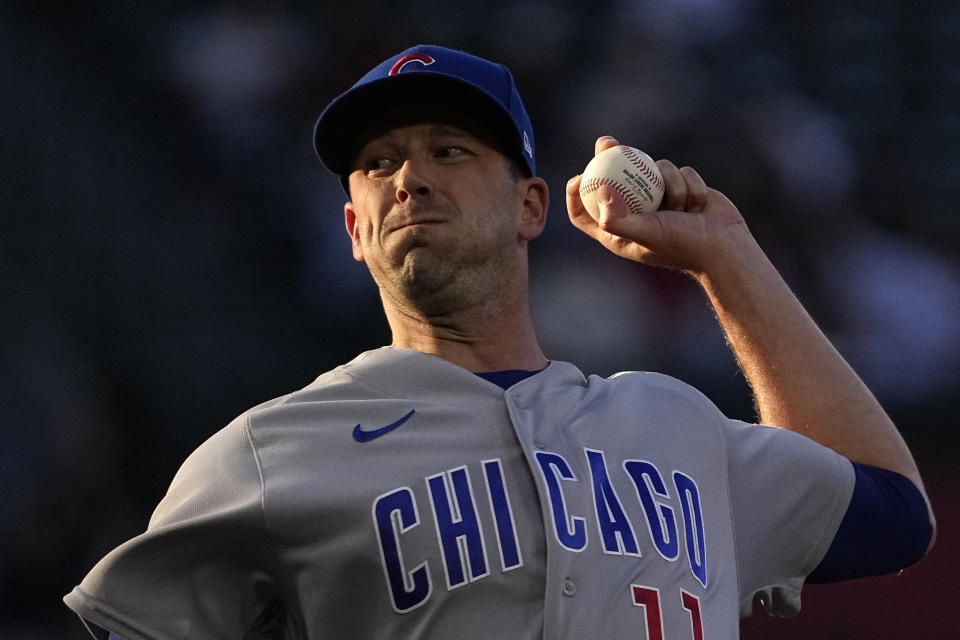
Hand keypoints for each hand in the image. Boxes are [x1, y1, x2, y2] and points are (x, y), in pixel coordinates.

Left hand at [566, 136, 750, 275]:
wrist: (725, 246)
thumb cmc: (683, 245)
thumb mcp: (646, 233)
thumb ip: (618, 218)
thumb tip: (598, 190)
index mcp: (618, 232)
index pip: (584, 214)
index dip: (576, 195)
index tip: (579, 176)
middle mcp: (634, 214)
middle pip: (611, 180)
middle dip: (607, 157)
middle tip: (606, 142)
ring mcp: (657, 199)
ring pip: (651, 169)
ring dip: (670, 183)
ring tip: (683, 209)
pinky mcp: (680, 187)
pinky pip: (677, 170)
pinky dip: (688, 184)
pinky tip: (698, 206)